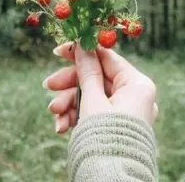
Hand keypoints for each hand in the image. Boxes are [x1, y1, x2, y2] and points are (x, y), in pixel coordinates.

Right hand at [42, 42, 157, 133]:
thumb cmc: (105, 138)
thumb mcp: (93, 101)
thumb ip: (87, 72)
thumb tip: (82, 45)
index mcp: (136, 84)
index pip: (107, 58)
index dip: (82, 52)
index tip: (60, 50)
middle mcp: (133, 95)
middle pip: (96, 78)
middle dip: (70, 84)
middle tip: (48, 85)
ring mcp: (124, 110)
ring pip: (91, 96)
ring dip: (69, 104)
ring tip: (55, 115)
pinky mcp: (114, 124)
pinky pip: (93, 111)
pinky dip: (76, 116)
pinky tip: (61, 127)